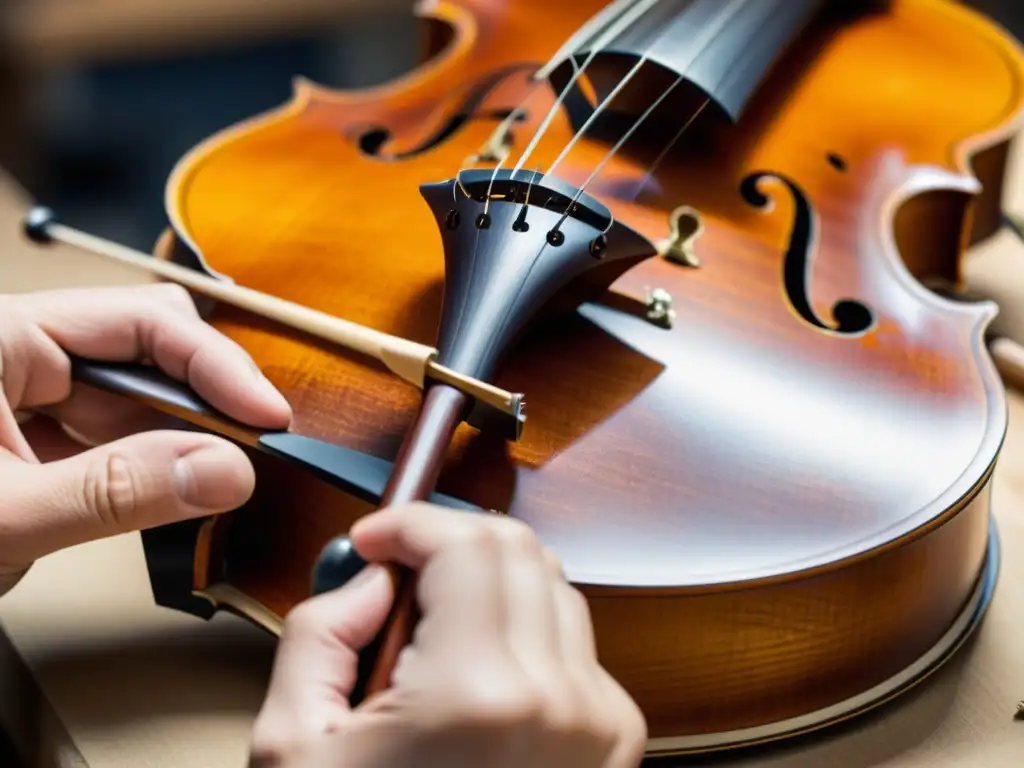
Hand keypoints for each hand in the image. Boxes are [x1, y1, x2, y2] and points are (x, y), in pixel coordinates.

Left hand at [0, 284, 291, 593]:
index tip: (266, 416)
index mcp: (0, 340)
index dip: (216, 365)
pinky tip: (176, 494)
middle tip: (254, 451)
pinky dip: (155, 470)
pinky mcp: (36, 444)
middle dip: (207, 402)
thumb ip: (114, 492)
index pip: (142, 324)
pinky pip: (117, 442)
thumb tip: (223, 470)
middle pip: (151, 355)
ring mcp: (30, 402)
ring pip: (139, 402)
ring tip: (219, 482)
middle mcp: (21, 359)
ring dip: (186, 441)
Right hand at [250, 503, 646, 767]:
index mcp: (477, 695)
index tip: (379, 539)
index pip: (465, 541)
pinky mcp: (614, 740)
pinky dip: (522, 628)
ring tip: (434, 636)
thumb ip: (317, 636)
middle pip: (516, 548)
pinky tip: (475, 672)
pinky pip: (572, 641)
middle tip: (400, 579)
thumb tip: (367, 583)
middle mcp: (557, 701)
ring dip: (489, 583)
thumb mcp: (293, 752)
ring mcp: (597, 721)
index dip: (411, 523)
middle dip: (450, 545)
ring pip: (550, 585)